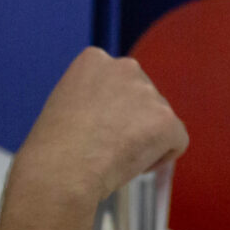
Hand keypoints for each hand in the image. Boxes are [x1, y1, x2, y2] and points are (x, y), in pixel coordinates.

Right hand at [10, 48, 188, 208]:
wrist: (61, 169)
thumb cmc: (52, 148)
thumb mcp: (65, 104)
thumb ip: (94, 100)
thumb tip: (116, 117)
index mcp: (95, 59)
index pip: (119, 83)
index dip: (110, 112)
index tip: (94, 130)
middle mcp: (125, 67)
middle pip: (143, 98)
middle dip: (132, 123)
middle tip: (106, 147)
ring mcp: (148, 92)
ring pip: (159, 121)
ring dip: (145, 140)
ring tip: (114, 157)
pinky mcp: (167, 119)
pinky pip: (177, 141)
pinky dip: (161, 158)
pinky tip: (134, 166)